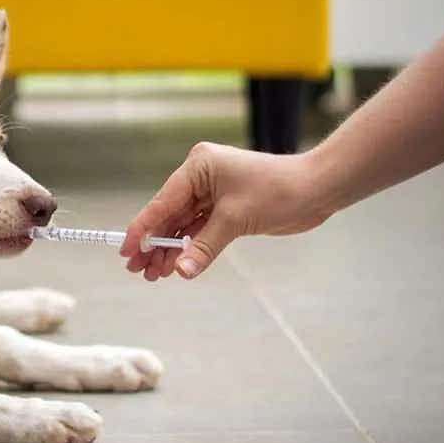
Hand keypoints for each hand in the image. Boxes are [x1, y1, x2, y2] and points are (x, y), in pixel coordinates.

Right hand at [119, 143, 331, 280]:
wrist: (317, 189)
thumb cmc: (279, 191)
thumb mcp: (235, 219)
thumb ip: (204, 247)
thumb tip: (182, 271)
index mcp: (198, 166)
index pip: (162, 202)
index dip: (143, 229)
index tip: (126, 250)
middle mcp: (201, 176)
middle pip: (169, 215)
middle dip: (154, 244)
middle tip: (138, 270)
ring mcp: (212, 192)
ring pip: (182, 225)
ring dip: (170, 249)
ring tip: (155, 275)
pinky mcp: (225, 207)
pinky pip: (199, 229)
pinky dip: (189, 247)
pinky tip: (177, 265)